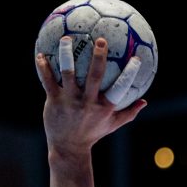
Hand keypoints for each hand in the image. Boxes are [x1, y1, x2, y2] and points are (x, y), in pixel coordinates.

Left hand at [36, 36, 147, 159]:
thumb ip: (129, 113)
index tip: (137, 58)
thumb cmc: (92, 133)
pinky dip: (44, 67)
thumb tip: (145, 101)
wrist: (68, 147)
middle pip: (95, 76)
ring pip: (68, 74)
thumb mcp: (113, 124)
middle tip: (101, 40)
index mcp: (104, 107)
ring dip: (67, 55)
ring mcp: (70, 101)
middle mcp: (88, 102)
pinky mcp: (54, 101)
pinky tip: (40, 54)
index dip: (130, 73)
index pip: (121, 88)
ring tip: (67, 38)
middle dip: (99, 57)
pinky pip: (48, 80)